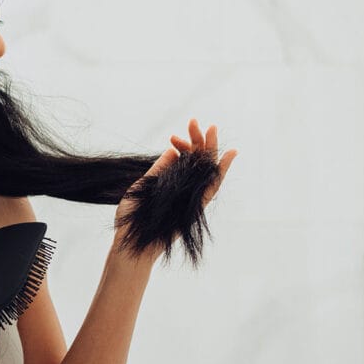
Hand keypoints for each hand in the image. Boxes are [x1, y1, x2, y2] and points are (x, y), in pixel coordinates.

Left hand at [113, 118, 237, 266]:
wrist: (132, 242)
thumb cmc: (132, 218)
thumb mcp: (143, 186)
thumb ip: (160, 170)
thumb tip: (173, 151)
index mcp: (169, 183)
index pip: (181, 159)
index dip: (181, 146)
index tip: (173, 138)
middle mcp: (182, 188)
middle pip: (196, 160)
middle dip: (197, 140)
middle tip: (195, 121)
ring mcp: (191, 196)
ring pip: (206, 168)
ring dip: (209, 147)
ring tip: (212, 128)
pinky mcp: (198, 205)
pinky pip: (213, 186)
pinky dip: (222, 170)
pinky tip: (231, 153)